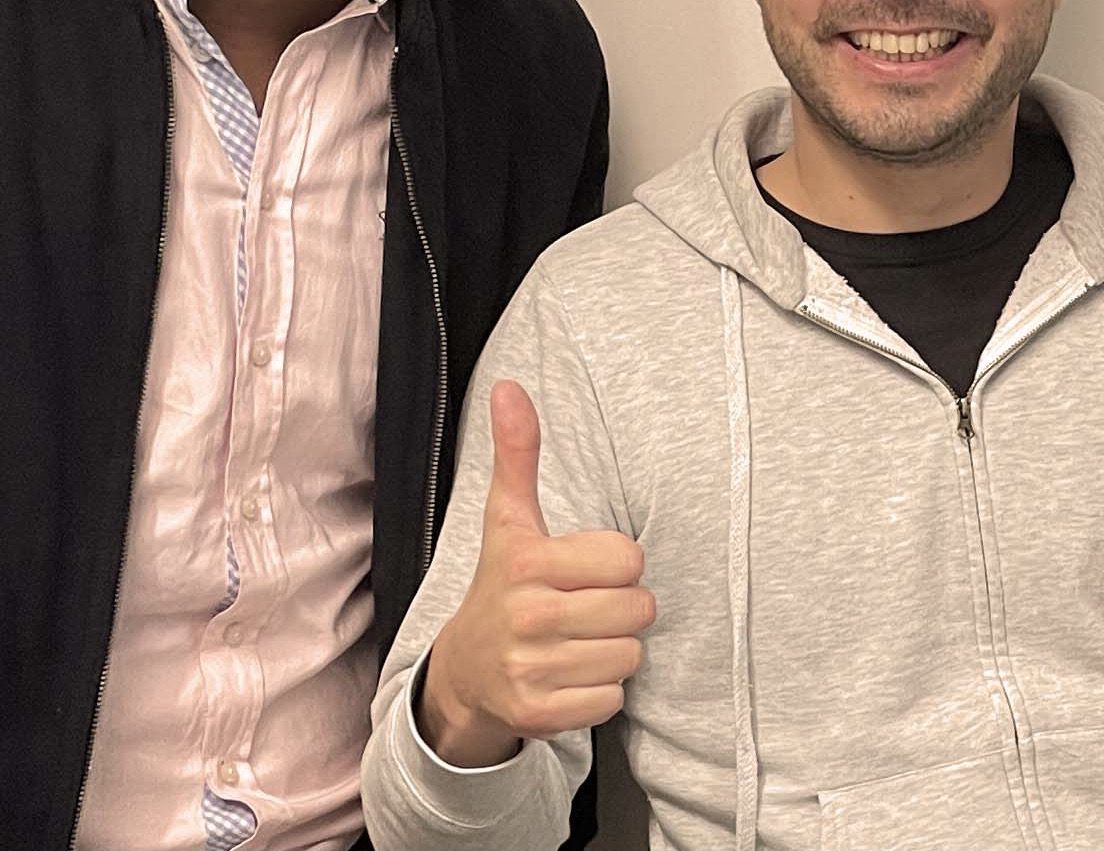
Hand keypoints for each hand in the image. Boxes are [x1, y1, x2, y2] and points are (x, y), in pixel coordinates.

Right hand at [417, 380, 650, 767]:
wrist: (464, 672)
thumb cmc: (504, 587)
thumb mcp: (509, 522)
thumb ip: (518, 456)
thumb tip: (510, 387)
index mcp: (527, 563)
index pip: (631, 560)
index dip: (615, 566)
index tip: (580, 572)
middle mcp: (526, 617)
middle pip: (639, 610)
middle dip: (619, 610)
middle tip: (579, 610)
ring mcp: (531, 670)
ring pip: (630, 656)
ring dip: (611, 651)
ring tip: (572, 643)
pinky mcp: (540, 716)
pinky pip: (614, 700)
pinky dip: (598, 692)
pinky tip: (566, 676)